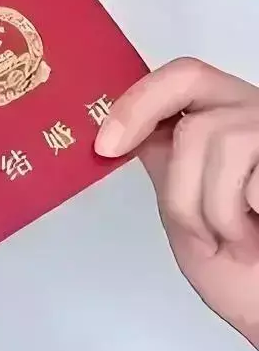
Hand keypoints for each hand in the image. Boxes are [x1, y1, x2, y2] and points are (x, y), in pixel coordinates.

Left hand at [95, 57, 258, 346]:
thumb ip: (166, 162)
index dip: (138, 102)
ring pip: (218, 137)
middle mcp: (258, 115)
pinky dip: (237, 216)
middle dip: (180, 180)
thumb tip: (117, 130)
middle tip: (187, 224)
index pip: (183, 76)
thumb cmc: (245, 274)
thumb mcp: (186, 211)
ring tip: (231, 237)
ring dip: (210, 206)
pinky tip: (255, 237)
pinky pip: (251, 170)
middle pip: (194, 107)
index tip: (106, 146)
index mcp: (230, 119)